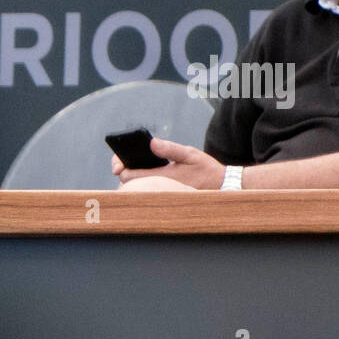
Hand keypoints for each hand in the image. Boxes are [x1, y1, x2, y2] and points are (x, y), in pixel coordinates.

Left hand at [112, 137, 226, 189]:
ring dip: (132, 176)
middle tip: (122, 161)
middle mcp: (158, 189)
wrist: (220, 186)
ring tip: (132, 163)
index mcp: (162, 178)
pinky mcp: (164, 195)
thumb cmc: (205, 169)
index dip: (120, 167)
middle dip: (124, 171)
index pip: (129, 176)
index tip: (118, 161)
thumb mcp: (189, 154)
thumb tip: (152, 143)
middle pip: (129, 183)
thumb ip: (170, 149)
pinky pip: (146, 189)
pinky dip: (142, 180)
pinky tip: (144, 170)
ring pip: (137, 187)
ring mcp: (160, 194)